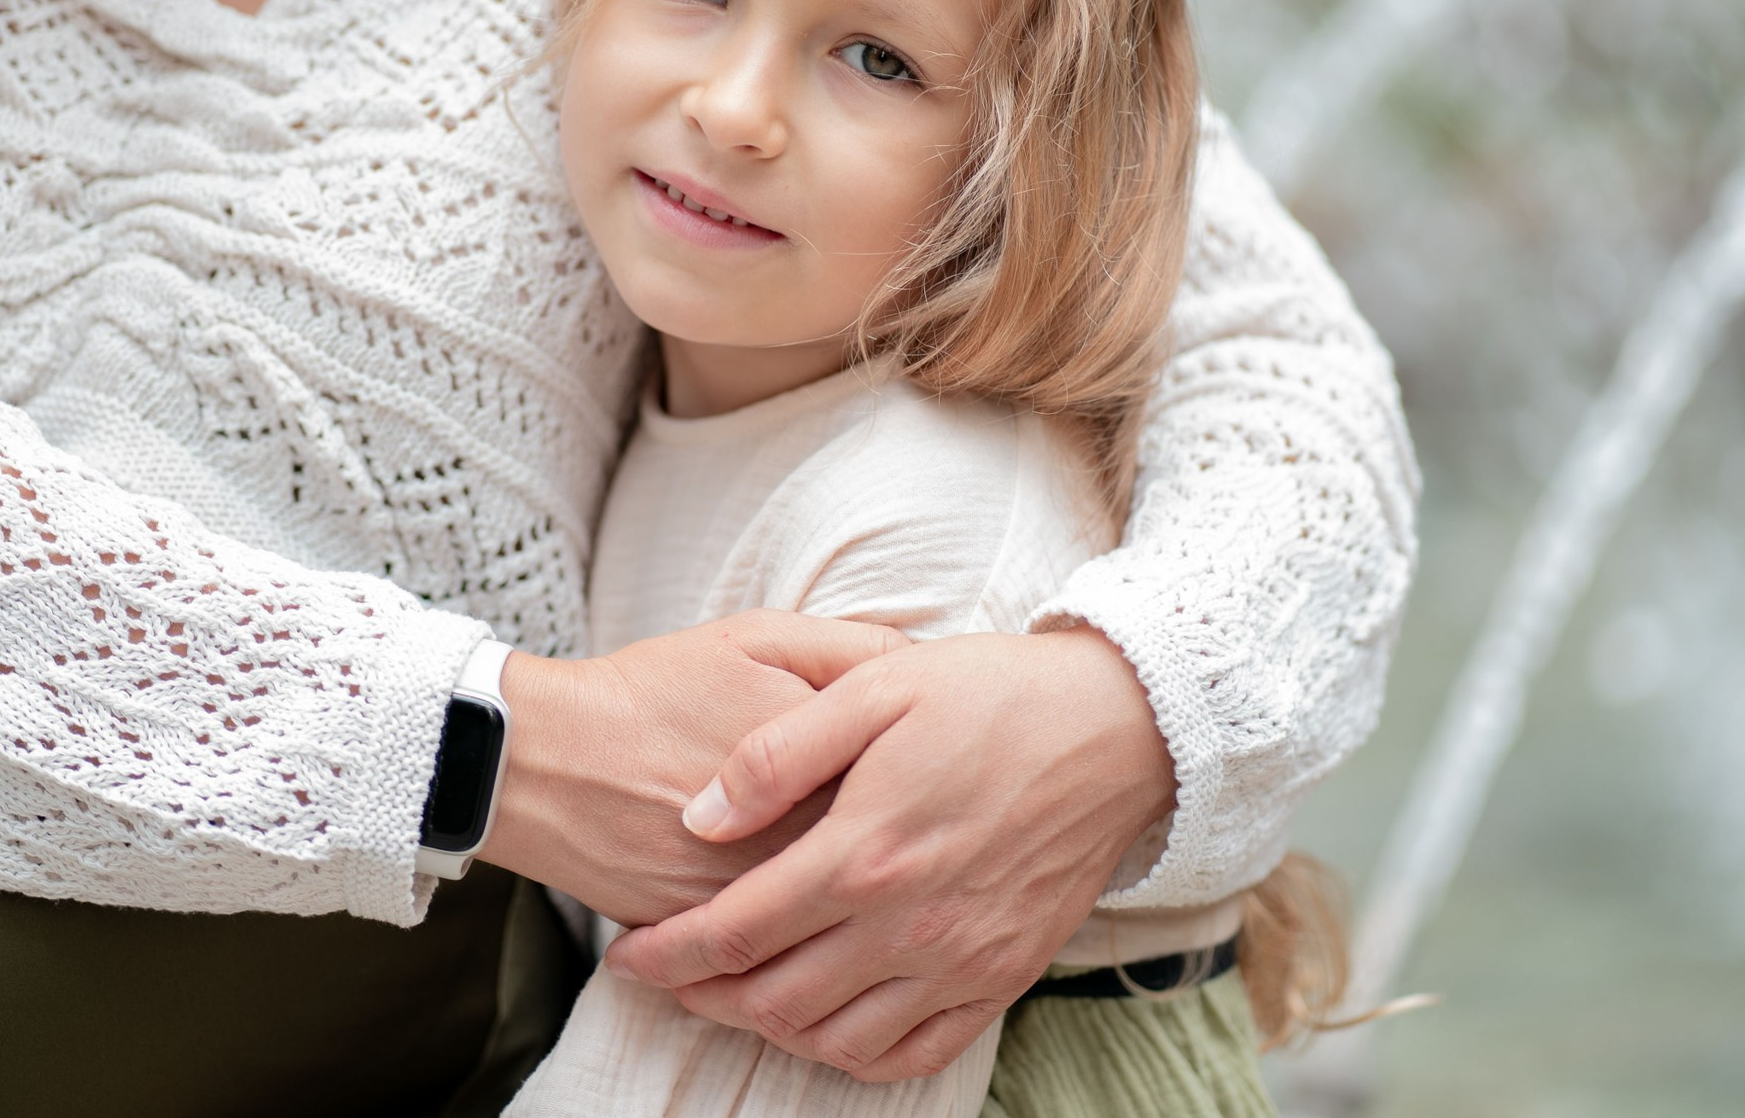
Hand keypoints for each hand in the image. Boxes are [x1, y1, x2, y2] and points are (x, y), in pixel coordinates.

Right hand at [481, 610, 907, 926]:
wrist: (548, 762)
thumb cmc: (655, 690)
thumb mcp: (758, 639)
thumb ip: (852, 649)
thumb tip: (930, 663)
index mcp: (828, 764)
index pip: (924, 782)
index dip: (939, 773)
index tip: (939, 766)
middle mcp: (805, 842)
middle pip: (896, 855)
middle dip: (916, 840)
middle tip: (925, 825)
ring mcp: (763, 900)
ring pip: (849, 914)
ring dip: (871, 897)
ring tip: (886, 873)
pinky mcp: (723, 940)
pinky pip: (791, 949)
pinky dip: (811, 935)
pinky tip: (821, 911)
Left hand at [604, 627, 1174, 1081]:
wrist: (1118, 728)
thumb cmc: (989, 694)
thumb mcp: (872, 688)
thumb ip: (775, 756)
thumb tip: (696, 816)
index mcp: (866, 853)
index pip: (736, 931)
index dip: (667, 953)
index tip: (626, 952)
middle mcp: (910, 925)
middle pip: (774, 998)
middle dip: (703, 995)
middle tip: (665, 974)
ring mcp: (961, 962)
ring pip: (835, 1040)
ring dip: (768, 1029)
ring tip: (733, 995)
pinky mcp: (1003, 977)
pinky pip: (914, 1053)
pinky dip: (855, 1056)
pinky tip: (824, 1026)